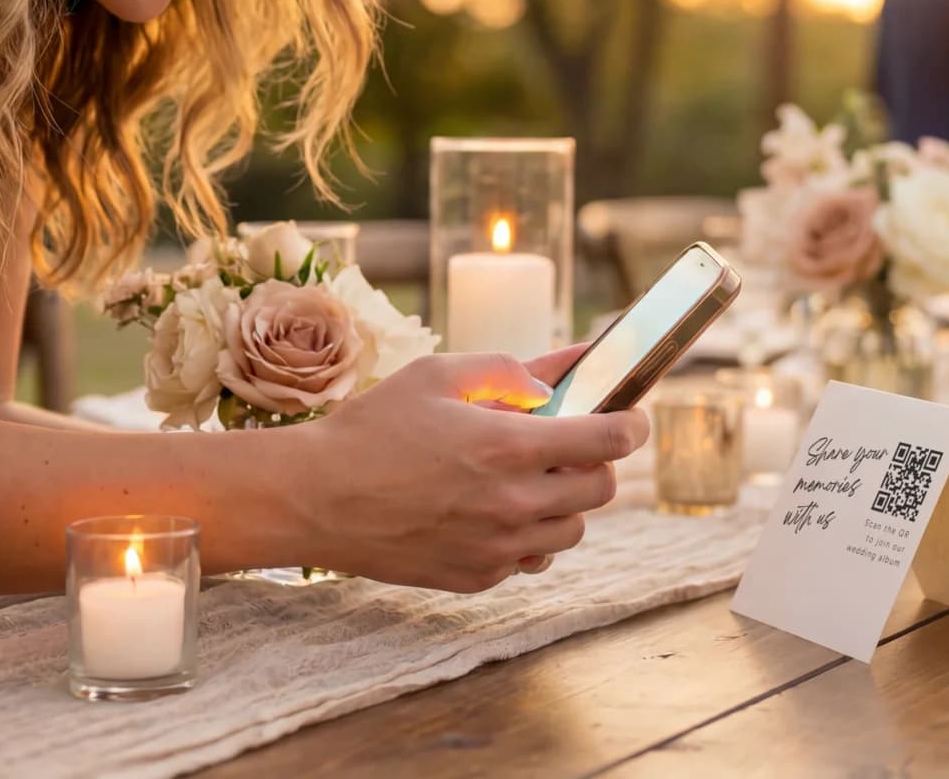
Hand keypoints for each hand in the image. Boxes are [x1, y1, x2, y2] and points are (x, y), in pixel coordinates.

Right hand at [292, 350, 648, 591]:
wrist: (315, 498)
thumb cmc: (372, 428)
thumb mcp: (438, 375)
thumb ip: (507, 370)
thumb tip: (558, 374)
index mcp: (509, 447)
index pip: (608, 441)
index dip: (631, 425)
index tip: (632, 417)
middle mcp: (513, 504)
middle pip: (602, 489)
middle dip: (597, 460)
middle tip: (569, 442)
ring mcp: (496, 548)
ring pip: (573, 530)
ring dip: (566, 500)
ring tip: (526, 477)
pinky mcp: (476, 577)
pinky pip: (533, 558)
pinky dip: (530, 534)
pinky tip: (495, 509)